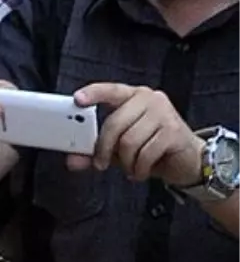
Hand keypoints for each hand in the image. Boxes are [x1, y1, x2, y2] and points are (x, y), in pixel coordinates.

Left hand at [72, 82, 202, 187]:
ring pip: (129, 142)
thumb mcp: (118, 149)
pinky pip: (145, 153)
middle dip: (103, 149)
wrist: (188, 160)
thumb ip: (95, 151)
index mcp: (133, 97)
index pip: (111, 90)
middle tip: (101, 164)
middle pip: (115, 123)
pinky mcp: (174, 131)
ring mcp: (163, 113)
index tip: (78, 99)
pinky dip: (139, 168)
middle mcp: (149, 99)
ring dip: (125, 162)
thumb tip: (73, 160)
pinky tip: (142, 170)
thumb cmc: (152, 148)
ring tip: (131, 167)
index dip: (94, 94)